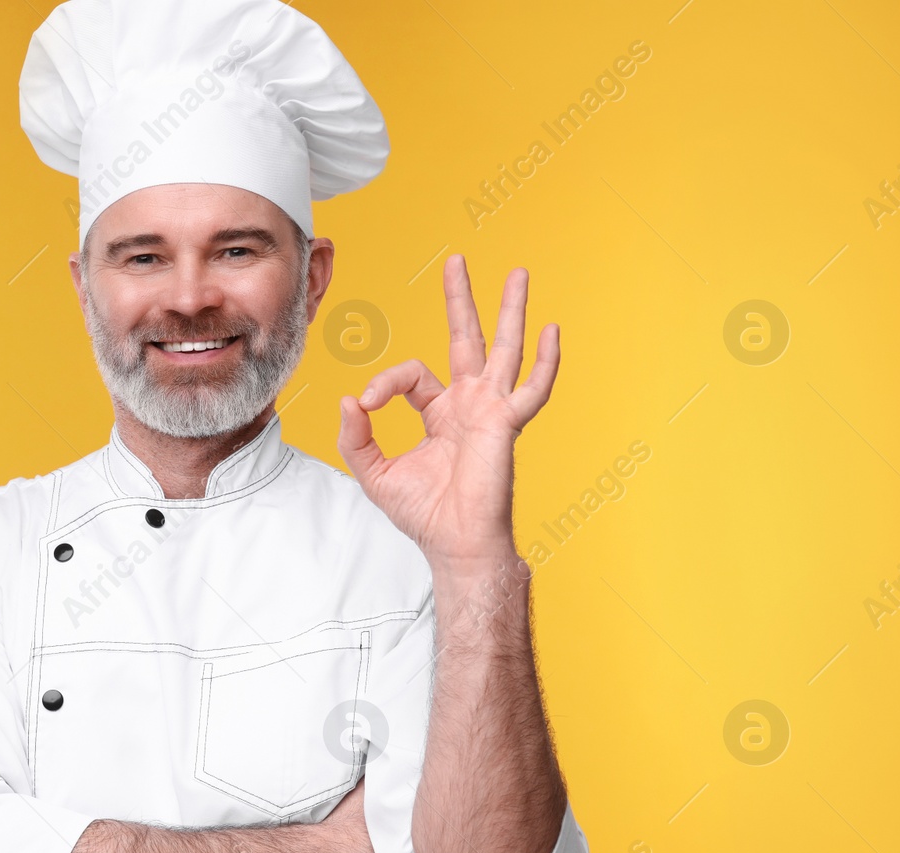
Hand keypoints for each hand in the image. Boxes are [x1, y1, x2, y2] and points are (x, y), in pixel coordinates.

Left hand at [336, 254, 559, 572]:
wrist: (454, 544)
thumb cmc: (424, 513)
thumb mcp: (375, 472)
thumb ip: (356, 437)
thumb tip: (347, 400)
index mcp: (439, 412)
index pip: (412, 376)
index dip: (384, 383)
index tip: (365, 404)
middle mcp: (468, 404)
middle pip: (466, 339)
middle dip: (461, 300)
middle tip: (455, 260)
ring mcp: (491, 411)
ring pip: (503, 349)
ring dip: (510, 311)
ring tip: (517, 273)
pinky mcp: (506, 424)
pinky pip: (532, 389)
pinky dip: (545, 362)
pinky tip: (551, 331)